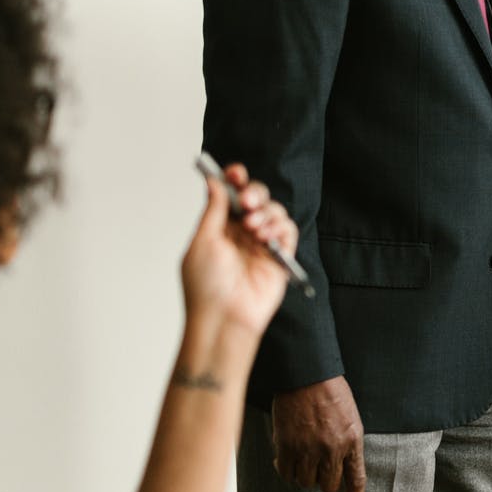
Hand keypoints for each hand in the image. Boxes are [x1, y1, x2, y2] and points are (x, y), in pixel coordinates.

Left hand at [181, 162, 297, 335]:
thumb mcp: (203, 241)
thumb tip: (215, 182)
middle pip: (256, 198)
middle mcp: (241, 233)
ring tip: (253, 229)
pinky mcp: (280, 257)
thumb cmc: (206, 286)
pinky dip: (279, 227)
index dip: (234, 180)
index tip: (235, 173)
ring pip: (274, 211)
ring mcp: (261, 244)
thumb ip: (214, 210)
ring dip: (266, 213)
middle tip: (247, 203)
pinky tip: (265, 238)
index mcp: (219, 227)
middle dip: (254, 194)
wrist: (224, 318)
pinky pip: (288, 230)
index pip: (230, 195)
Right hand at [272, 378, 365, 491]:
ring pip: (306, 482)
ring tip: (302, 457)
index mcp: (352, 440)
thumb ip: (347, 443)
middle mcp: (332, 448)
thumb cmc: (330, 392)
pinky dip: (286, 470)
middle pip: (328, 486)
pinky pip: (286, 473)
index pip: (356, 478)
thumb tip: (338, 469)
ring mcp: (308, 449)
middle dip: (323, 480)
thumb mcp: (350, 417)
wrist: (305, 374)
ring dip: (304, 474)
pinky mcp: (286, 446)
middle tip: (317, 465)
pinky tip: (286, 457)